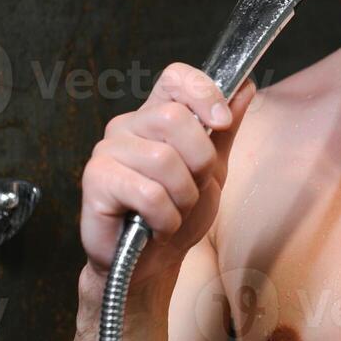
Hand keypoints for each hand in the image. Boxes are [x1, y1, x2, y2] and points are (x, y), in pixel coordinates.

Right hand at [78, 62, 254, 291]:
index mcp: (155, 116)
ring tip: (172, 212)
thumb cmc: (178, 214)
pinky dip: (165, 218)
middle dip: (199, 162)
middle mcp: (128, 126)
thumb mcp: (213, 170)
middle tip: (190, 189)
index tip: (222, 122)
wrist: (152, 264)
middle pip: (174, 118)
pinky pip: (148, 193)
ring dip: (182, 197)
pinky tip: (156, 227)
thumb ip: (225, 129)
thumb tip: (245, 86)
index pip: (175, 77)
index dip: (203, 92)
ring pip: (163, 159)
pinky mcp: (95, 180)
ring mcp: (107, 151)